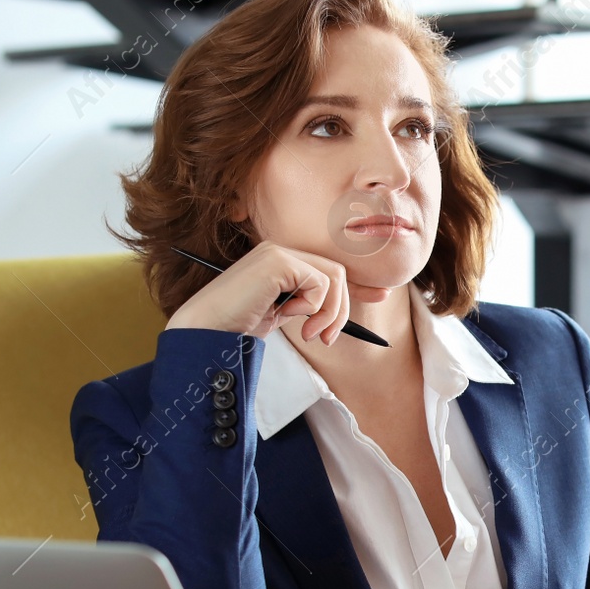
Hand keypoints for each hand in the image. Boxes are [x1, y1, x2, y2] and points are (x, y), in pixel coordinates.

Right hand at [165, 240, 389, 342]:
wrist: (207, 334)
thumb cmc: (238, 328)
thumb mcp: (283, 315)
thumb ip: (309, 306)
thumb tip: (342, 310)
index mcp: (281, 261)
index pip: (329, 267)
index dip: (358, 283)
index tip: (382, 295)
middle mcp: (281, 250)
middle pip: (337, 272)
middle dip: (341, 309)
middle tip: (326, 338)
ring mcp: (279, 252)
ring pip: (334, 277)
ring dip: (330, 312)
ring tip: (309, 333)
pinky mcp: (279, 261)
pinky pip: (320, 283)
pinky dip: (313, 307)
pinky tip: (290, 317)